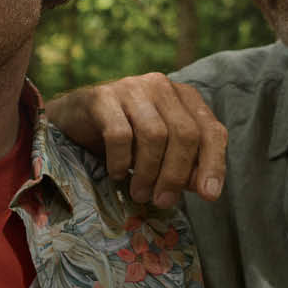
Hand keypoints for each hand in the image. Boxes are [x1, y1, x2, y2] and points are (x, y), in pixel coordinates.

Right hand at [46, 73, 226, 206]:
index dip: (214, 164)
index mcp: (184, 97)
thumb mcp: (161, 153)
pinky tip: (115, 174)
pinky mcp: (102, 97)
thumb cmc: (126, 139)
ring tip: (139, 194)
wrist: (74, 121)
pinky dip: (120, 161)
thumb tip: (206, 189)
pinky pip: (119, 134)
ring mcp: (131, 88)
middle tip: (162, 201)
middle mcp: (161, 86)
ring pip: (154, 134)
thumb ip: (186, 166)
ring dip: (148, 172)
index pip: (211, 130)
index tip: (208, 196)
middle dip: (176, 174)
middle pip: (184, 133)